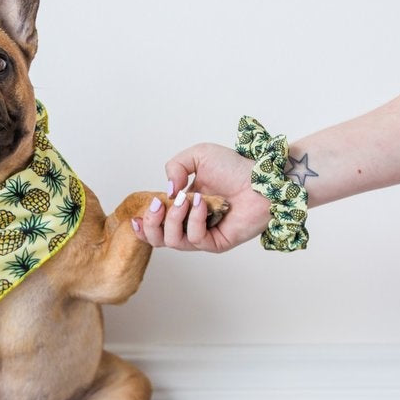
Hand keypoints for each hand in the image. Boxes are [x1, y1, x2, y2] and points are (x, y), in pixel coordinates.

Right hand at [132, 143, 269, 251]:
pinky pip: (195, 238)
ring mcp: (203, 235)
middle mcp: (190, 223)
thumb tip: (167, 190)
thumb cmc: (235, 167)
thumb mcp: (198, 155)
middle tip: (160, 204)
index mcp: (182, 206)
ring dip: (173, 219)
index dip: (142, 224)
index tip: (135, 217)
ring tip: (186, 199)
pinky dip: (194, 219)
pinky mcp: (216, 243)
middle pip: (158, 239)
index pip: (155, 224)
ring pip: (172, 241)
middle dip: (152, 222)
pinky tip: (203, 203)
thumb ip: (175, 166)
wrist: (264, 179)